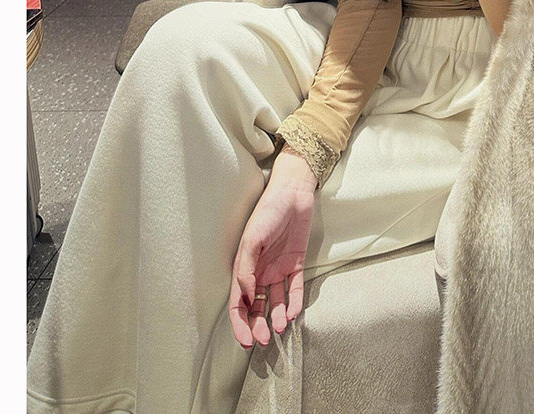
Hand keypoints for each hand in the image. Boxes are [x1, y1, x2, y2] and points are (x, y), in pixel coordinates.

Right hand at [228, 150, 317, 347]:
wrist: (293, 192)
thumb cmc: (267, 212)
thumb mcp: (252, 239)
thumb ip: (247, 269)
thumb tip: (246, 298)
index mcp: (244, 267)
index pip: (238, 303)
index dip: (239, 324)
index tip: (245, 342)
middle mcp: (259, 272)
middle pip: (255, 307)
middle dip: (257, 326)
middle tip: (264, 340)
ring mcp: (278, 268)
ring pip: (274, 302)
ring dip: (275, 318)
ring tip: (280, 328)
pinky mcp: (296, 263)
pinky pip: (294, 288)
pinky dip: (293, 302)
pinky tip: (292, 313)